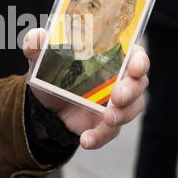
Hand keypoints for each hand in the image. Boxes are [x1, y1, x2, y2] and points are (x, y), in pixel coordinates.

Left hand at [23, 28, 148, 149]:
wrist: (43, 104)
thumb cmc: (52, 72)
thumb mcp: (41, 57)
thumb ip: (37, 45)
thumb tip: (36, 37)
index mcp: (110, 56)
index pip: (135, 54)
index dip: (140, 60)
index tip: (135, 67)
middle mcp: (119, 78)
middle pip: (139, 82)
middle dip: (131, 90)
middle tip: (117, 97)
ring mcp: (116, 103)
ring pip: (133, 108)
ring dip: (123, 114)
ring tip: (107, 119)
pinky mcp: (106, 124)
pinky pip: (110, 132)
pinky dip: (100, 137)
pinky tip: (87, 140)